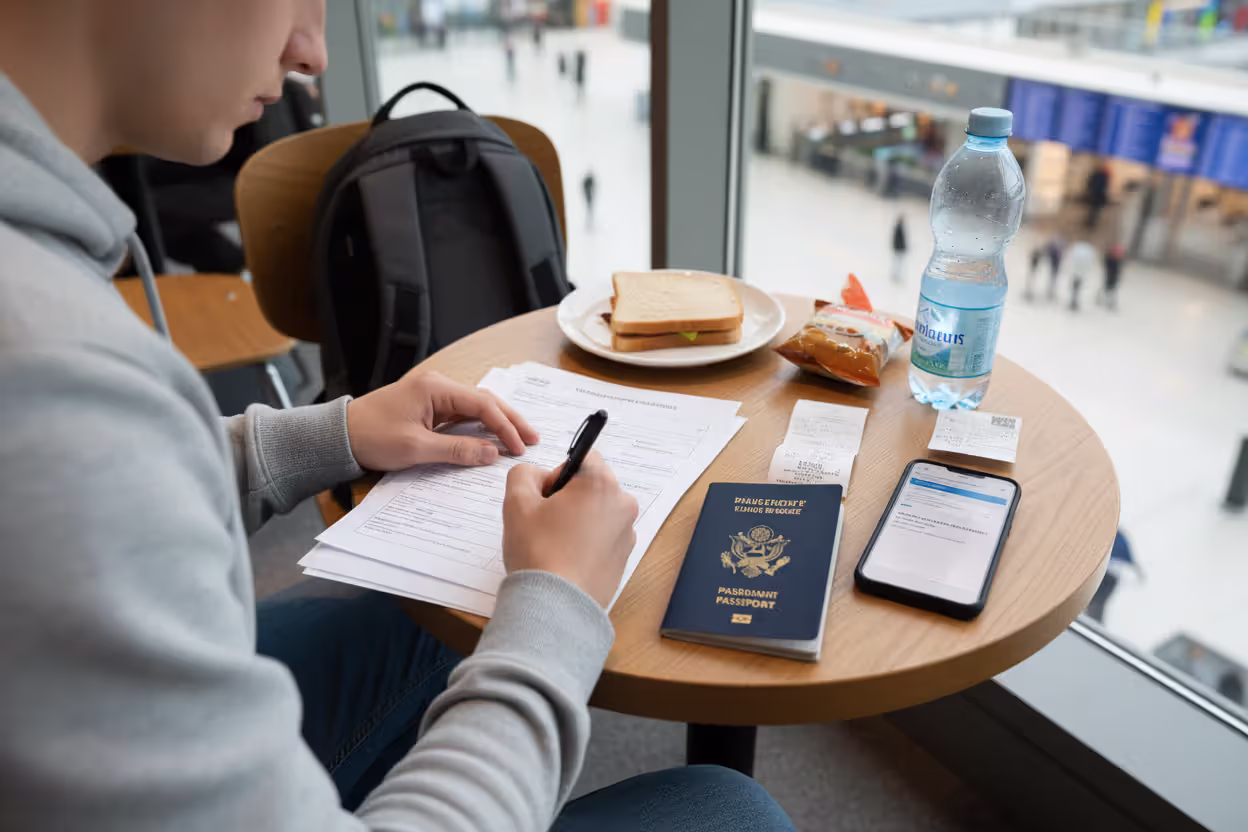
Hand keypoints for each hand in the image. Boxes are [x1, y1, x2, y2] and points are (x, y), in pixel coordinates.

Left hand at [346, 370, 538, 470]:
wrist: (338, 436)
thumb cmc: (372, 437)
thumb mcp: (416, 448)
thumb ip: (457, 450)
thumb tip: (491, 454)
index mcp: (435, 388)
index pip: (482, 405)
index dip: (505, 427)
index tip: (519, 448)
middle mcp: (438, 385)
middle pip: (484, 400)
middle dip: (510, 420)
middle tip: (533, 439)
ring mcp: (433, 395)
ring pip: (475, 406)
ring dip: (497, 422)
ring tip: (519, 438)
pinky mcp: (428, 407)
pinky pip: (461, 414)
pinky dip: (480, 425)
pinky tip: (493, 437)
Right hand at [502, 451, 638, 607]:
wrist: (556, 606)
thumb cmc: (538, 552)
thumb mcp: (516, 502)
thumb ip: (524, 474)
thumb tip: (538, 477)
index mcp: (601, 484)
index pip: (582, 457)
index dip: (558, 473)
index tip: (544, 498)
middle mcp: (622, 504)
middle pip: (592, 485)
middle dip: (567, 497)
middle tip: (544, 523)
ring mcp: (627, 533)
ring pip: (597, 512)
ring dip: (577, 520)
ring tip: (554, 545)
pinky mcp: (624, 558)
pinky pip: (603, 537)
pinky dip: (586, 542)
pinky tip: (566, 560)